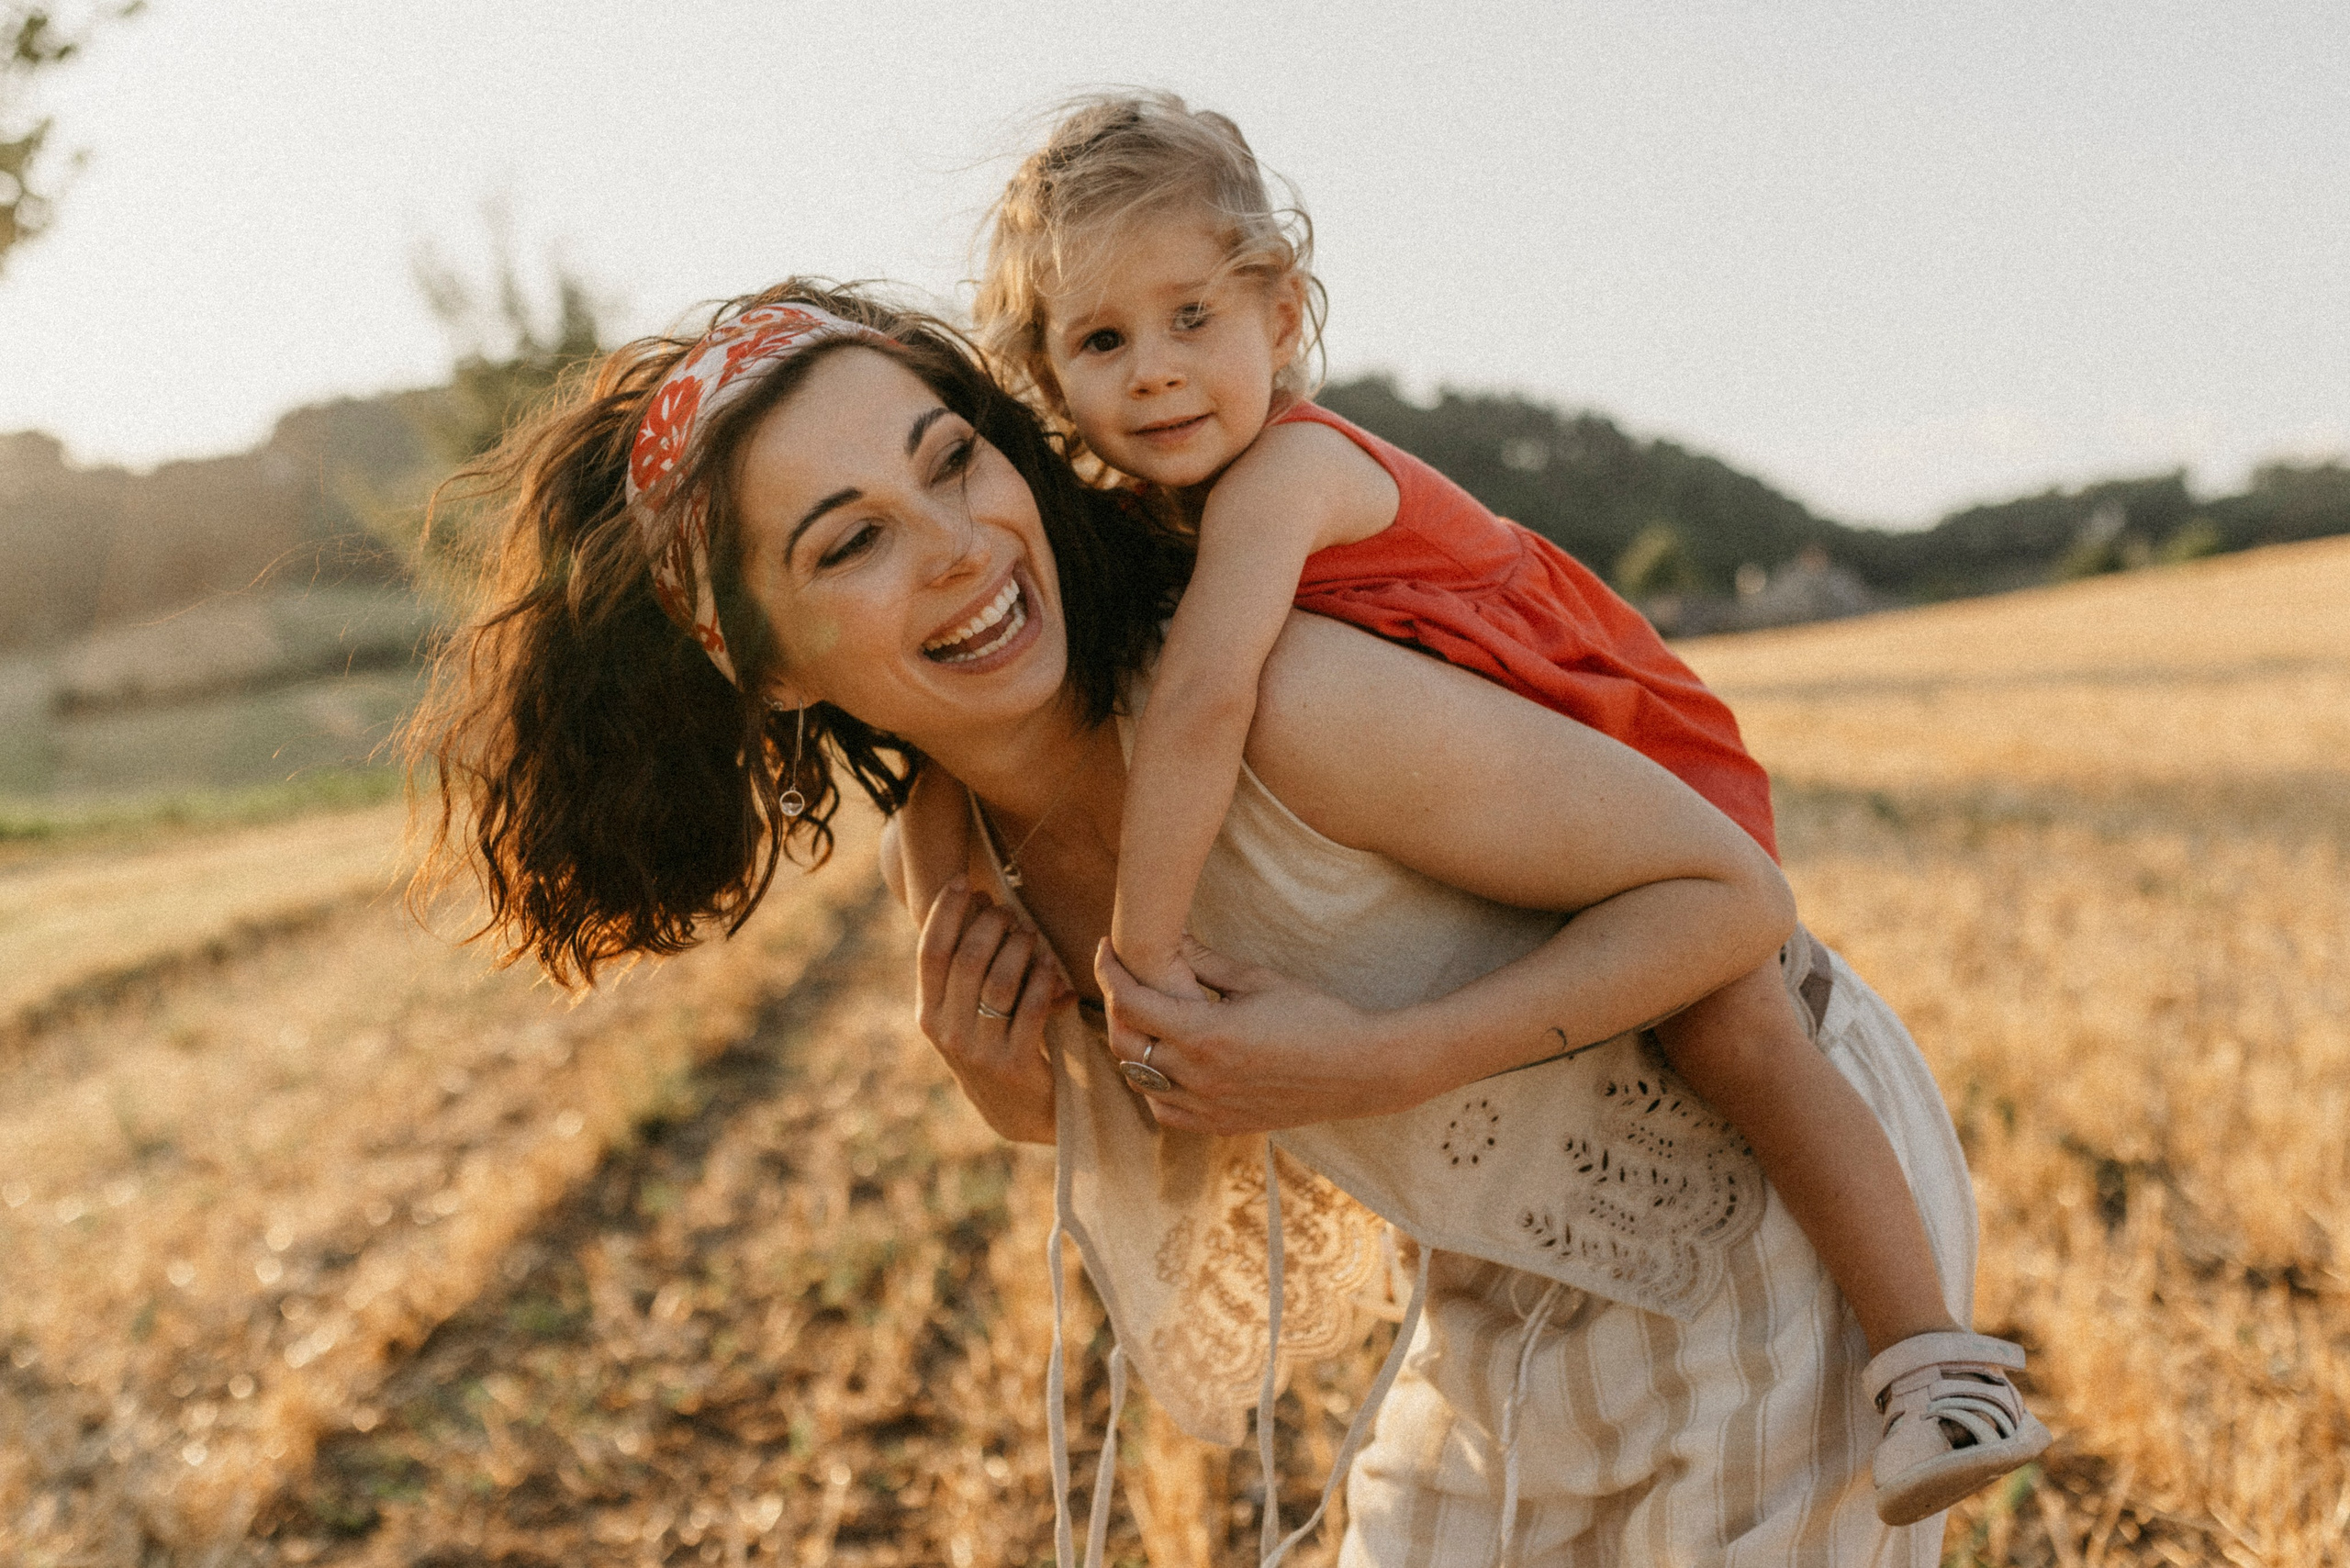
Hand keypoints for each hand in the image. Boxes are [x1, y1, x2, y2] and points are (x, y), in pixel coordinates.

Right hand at [915, 877, 1069, 1142]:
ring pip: (1000, 980)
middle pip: (966, 959)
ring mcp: (979, 1050)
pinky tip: (1051, 968)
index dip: (945, 913)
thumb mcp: (966, 1011)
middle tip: (1010, 912)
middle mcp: (946, 1032)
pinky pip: (1032, 1007)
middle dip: (991, 925)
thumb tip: (979, 899)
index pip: (930, 952)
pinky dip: (1044, 981)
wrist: (1015, 1110)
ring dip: (1020, 948)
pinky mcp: (1013, 1064)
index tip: (963, 881)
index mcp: (929, 1014)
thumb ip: (965, 967)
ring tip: (1031, 936)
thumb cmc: (994, 1042)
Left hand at [1093, 937, 1426, 1134]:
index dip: (1109, 971)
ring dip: (1132, 1046)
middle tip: (1123, 979)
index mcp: (1204, 1034)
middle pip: (1124, 1041)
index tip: (1106, 949)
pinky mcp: (1222, 1125)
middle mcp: (1197, 1076)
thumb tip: (1171, 937)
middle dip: (1116, 1004)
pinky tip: (1168, 1064)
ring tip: (1144, 1018)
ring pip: (1139, 1080)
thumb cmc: (1316, 1015)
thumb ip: (1206, 963)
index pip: (1130, 1002)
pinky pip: (1166, 1110)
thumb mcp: (1258, 980)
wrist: (1360, 1069)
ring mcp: (1208, 1107)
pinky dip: (1155, 1087)